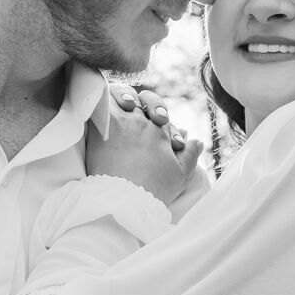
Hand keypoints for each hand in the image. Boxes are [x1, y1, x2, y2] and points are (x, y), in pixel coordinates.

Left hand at [92, 87, 202, 203]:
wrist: (124, 200)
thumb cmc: (152, 190)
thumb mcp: (180, 175)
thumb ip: (190, 155)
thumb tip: (197, 141)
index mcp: (159, 131)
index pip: (161, 114)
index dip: (161, 119)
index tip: (161, 132)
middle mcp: (140, 122)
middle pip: (142, 99)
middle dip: (146, 103)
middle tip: (143, 115)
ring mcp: (119, 122)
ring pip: (119, 93)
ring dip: (121, 95)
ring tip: (124, 104)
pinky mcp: (99, 126)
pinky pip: (97, 100)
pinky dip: (98, 97)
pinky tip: (98, 98)